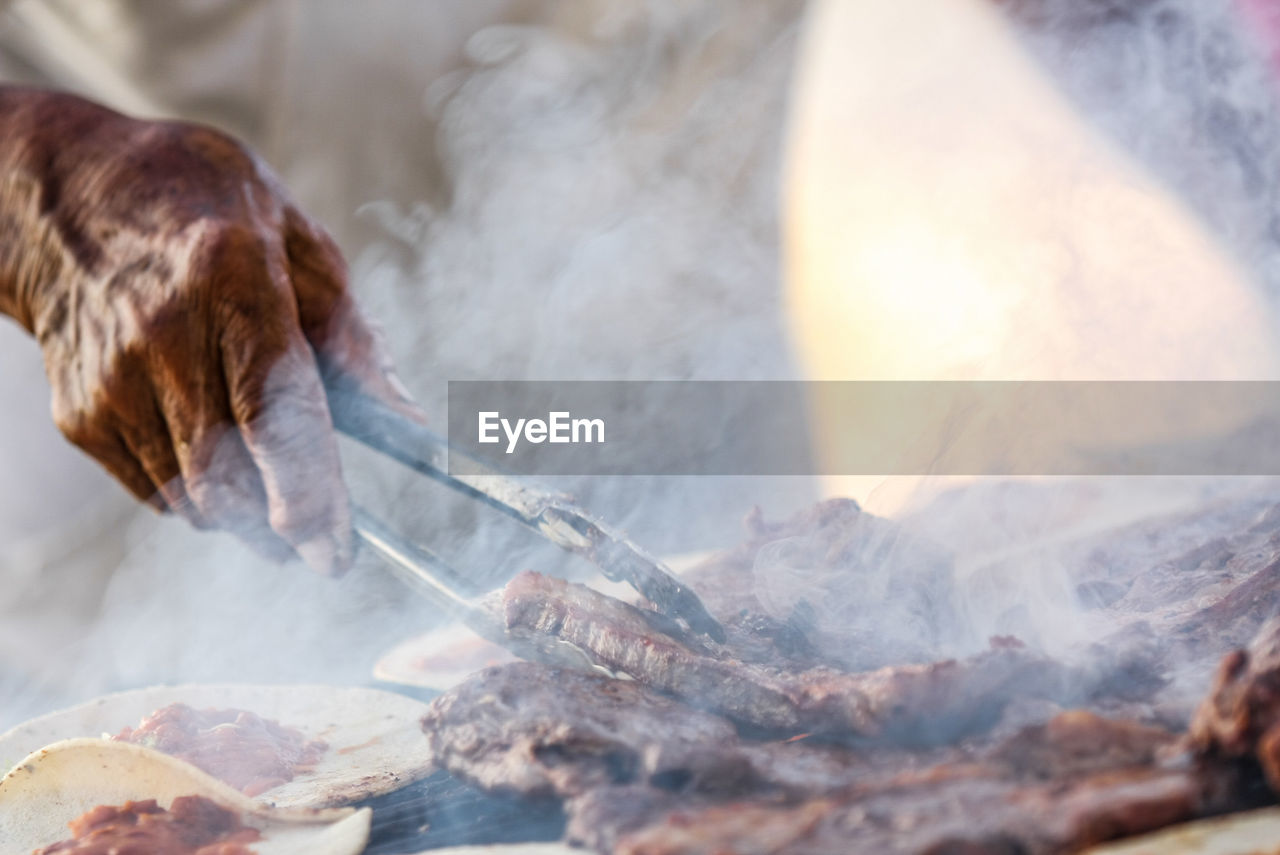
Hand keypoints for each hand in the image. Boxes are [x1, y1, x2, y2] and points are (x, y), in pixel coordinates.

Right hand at [0, 87, 420, 575]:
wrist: (67, 197)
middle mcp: (162, 337)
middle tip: (322, 550)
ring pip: (193, 498)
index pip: (275, 411)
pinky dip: (199, 499)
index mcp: (230, 279)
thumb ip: (351, 335)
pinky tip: (221, 466)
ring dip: (246, 519)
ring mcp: (112, 381)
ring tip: (277, 507)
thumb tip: (405, 419)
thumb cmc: (207, 210)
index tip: (335, 549)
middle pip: (229, 476)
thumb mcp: (295, 238)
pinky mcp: (81, 413)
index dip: (308, 491)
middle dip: (283, 529)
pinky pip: (155, 491)